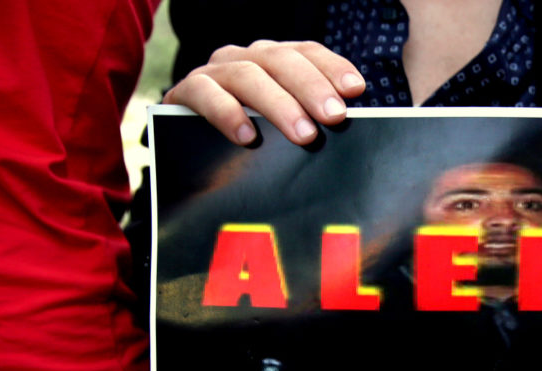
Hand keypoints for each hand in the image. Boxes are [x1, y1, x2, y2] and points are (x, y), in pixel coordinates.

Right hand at [164, 41, 365, 145]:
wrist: (190, 146)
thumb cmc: (250, 136)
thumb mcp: (282, 123)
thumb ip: (309, 119)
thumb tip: (348, 129)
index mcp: (273, 60)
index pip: (306, 52)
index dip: (331, 67)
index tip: (355, 89)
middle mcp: (245, 58)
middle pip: (281, 61)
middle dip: (311, 88)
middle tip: (334, 117)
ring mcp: (215, 72)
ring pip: (248, 76)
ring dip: (279, 105)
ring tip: (304, 134)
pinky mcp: (186, 91)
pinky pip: (205, 94)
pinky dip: (227, 113)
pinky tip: (248, 137)